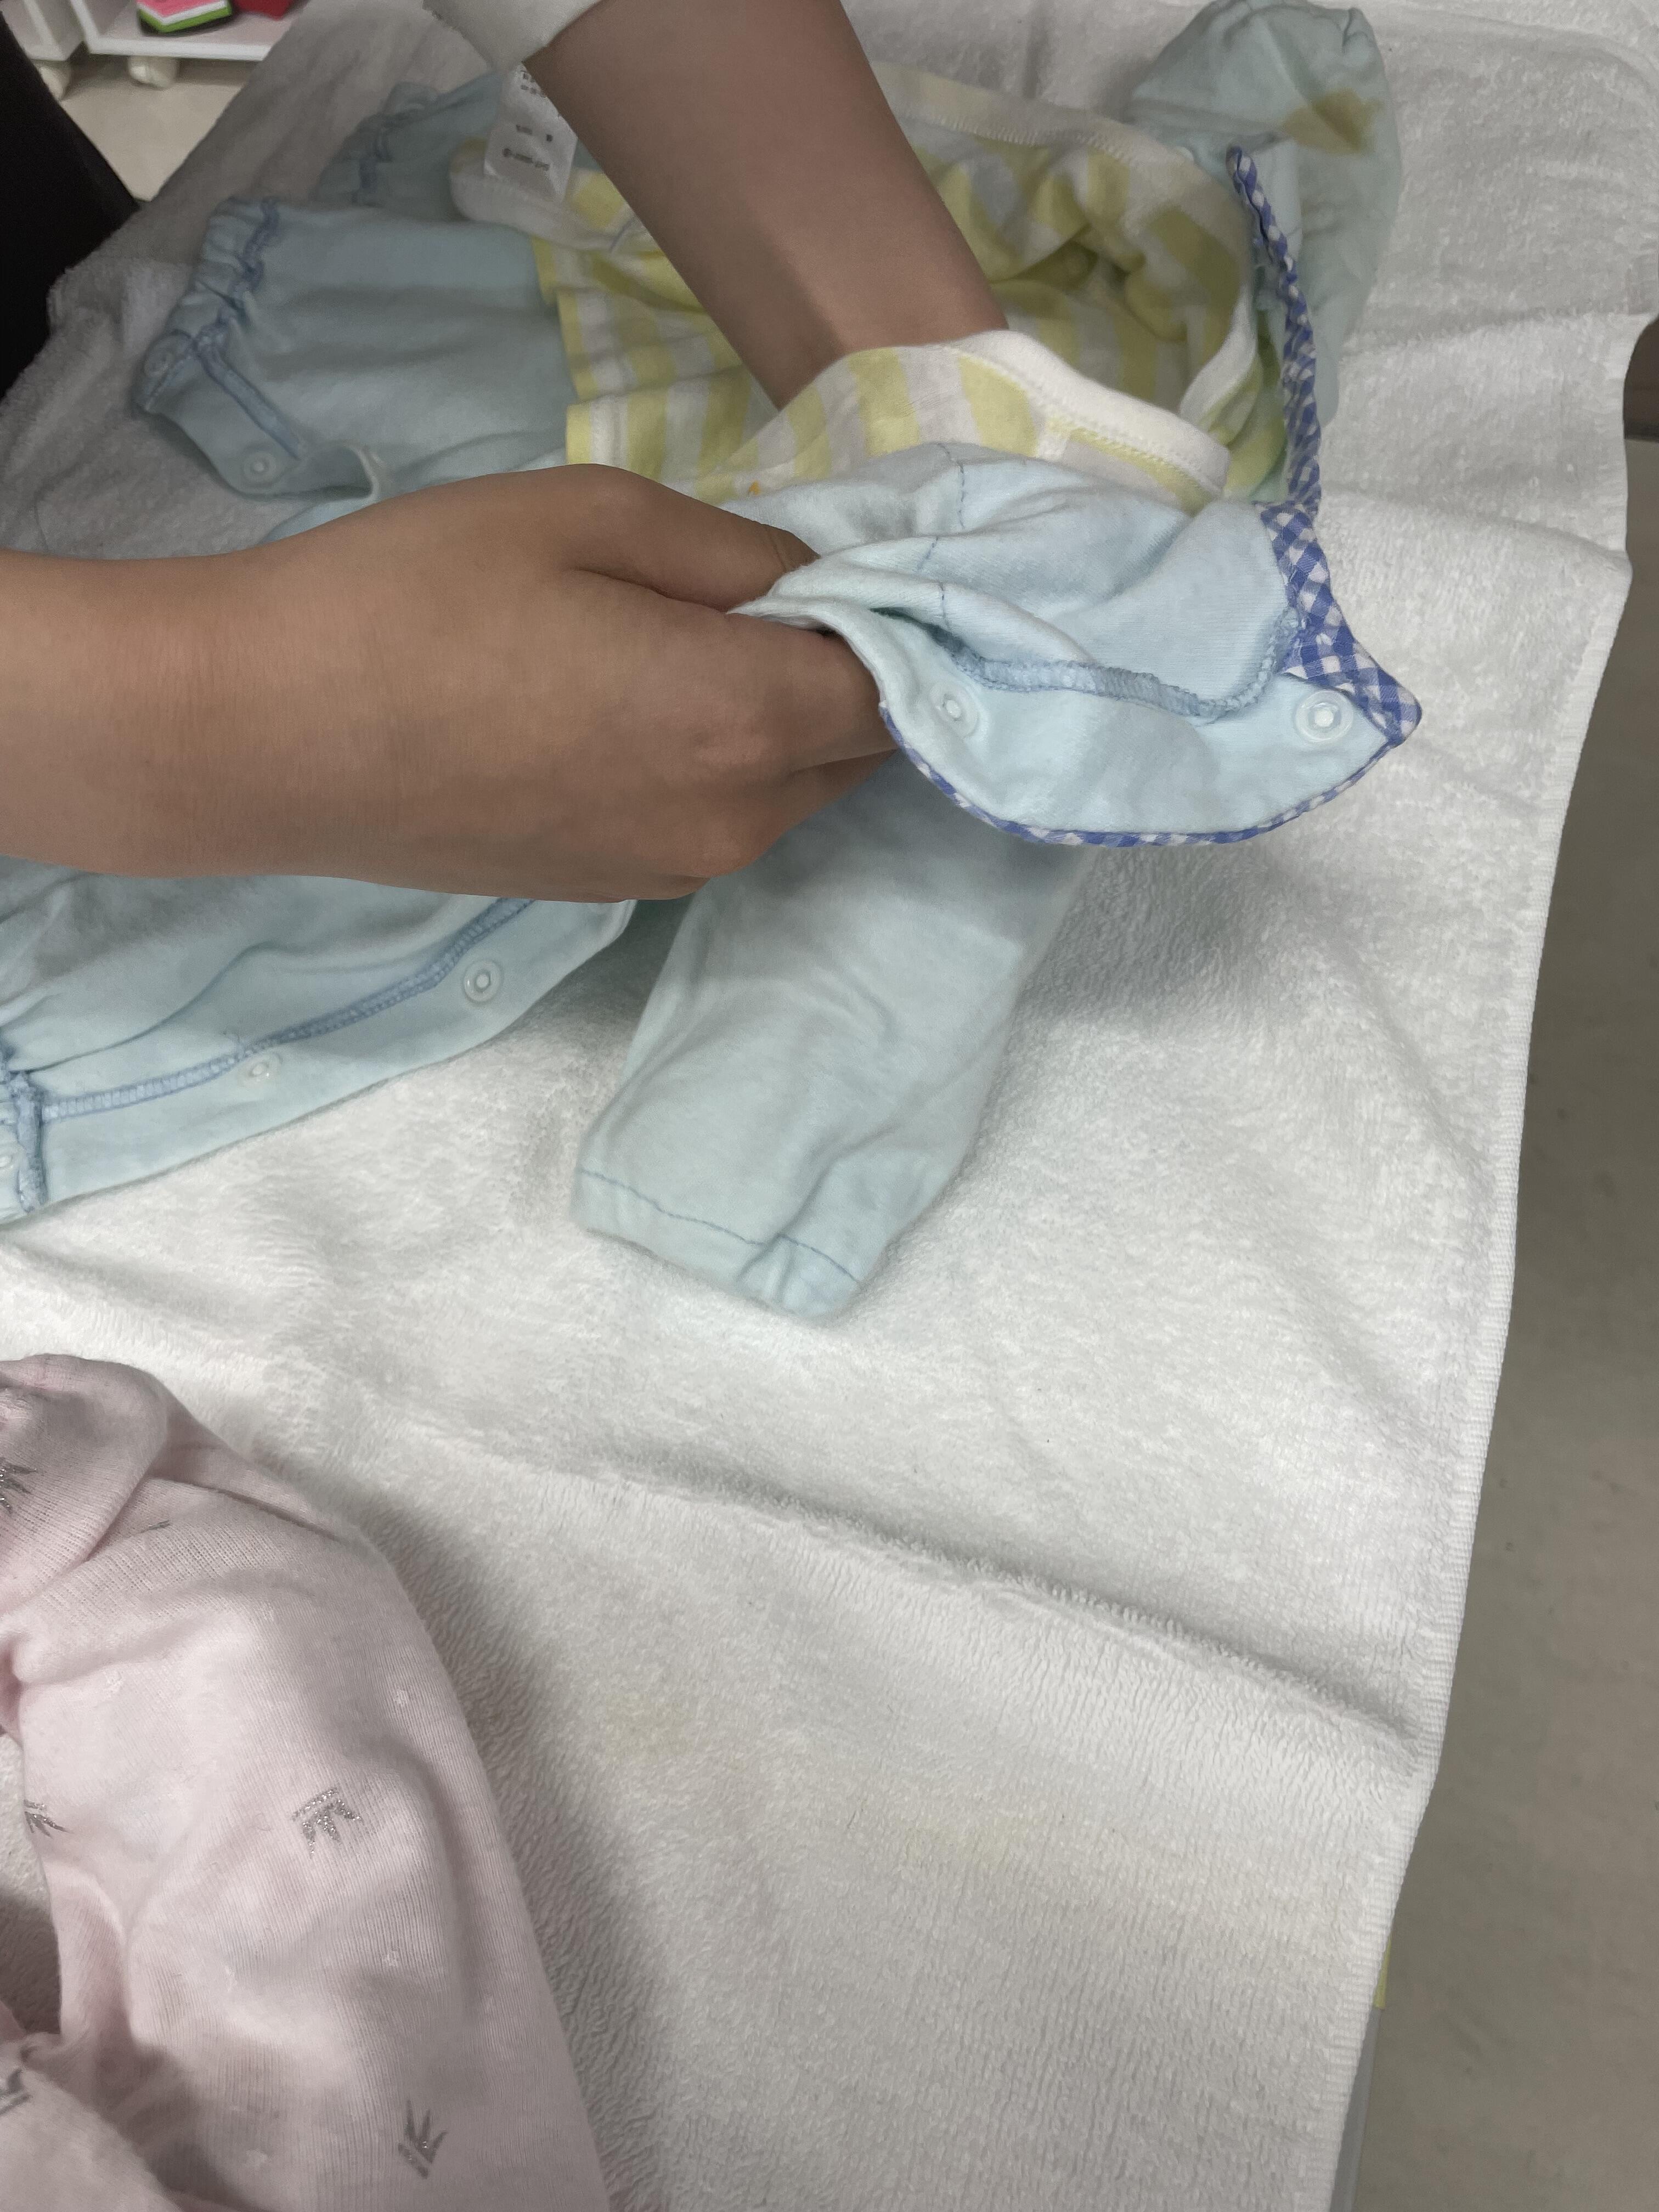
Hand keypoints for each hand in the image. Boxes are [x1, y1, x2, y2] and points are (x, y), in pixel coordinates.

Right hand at [0, 466, 891, 901]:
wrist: (265, 736)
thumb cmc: (415, 598)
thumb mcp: (589, 515)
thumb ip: (737, 552)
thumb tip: (818, 581)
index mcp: (743, 720)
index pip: (900, 683)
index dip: (907, 618)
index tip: (886, 559)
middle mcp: (736, 821)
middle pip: (861, 748)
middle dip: (857, 669)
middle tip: (796, 583)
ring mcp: (679, 868)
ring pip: (795, 790)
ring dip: (789, 720)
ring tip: (710, 635)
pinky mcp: (621, 889)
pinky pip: (724, 819)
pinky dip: (727, 763)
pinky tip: (649, 703)